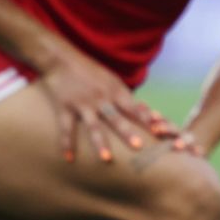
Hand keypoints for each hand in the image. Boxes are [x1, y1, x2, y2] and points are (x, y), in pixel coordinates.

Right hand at [39, 52, 158, 164]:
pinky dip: (66, 143)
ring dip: (100, 143)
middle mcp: (101, 98)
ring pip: (93, 126)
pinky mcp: (64, 107)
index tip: (158, 131)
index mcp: (114, 91)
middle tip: (139, 147)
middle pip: (116, 118)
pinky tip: (68, 158)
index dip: (145, 119)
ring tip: (106, 159)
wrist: (61, 60)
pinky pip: (66, 128)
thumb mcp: (112, 81)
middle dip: (127, 132)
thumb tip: (146, 112)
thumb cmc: (90, 72)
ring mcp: (82, 104)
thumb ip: (126, 97)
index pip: (133, 107)